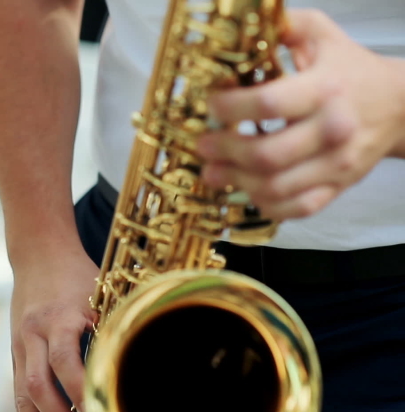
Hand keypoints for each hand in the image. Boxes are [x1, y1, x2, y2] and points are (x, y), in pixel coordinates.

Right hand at [10, 248, 97, 411]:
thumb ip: (110, 327)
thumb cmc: (77, 272)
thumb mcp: (99, 292)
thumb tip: (133, 368)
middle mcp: (35, 333)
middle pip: (38, 383)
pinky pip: (16, 391)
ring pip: (22, 394)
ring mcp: (21, 344)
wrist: (37, 251)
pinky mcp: (15, 352)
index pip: (66, 361)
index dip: (79, 391)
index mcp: (60, 318)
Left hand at [196, 9, 404, 219]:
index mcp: (325, 89)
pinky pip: (297, 209)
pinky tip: (246, 191)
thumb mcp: (320, 35)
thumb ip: (282, 25)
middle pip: (267, 154)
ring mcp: (336, 164)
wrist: (398, 104)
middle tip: (203, 145)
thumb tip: (241, 25)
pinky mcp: (337, 187)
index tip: (212, 105)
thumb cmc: (350, 70)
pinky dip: (266, 205)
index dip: (231, 108)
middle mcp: (332, 130)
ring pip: (276, 187)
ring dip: (236, 182)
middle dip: (225, 151)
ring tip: (213, 172)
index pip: (269, 104)